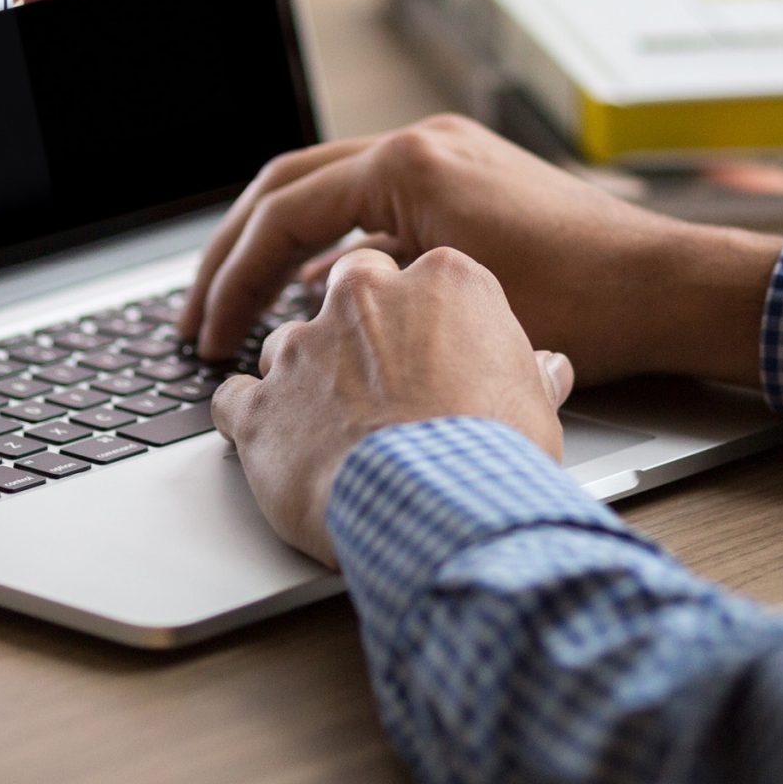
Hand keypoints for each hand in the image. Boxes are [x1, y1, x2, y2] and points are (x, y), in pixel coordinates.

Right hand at [183, 115, 781, 387]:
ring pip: (329, 193)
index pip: (284, 212)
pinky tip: (322, 305)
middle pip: (289, 187)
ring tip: (245, 313)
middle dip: (235, 254)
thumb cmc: (584, 306)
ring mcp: (448, 156)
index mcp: (411, 163)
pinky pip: (375, 207)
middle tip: (198, 317)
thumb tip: (303, 315)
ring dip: (280, 250)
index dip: (233, 280)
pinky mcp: (469, 182)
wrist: (670, 289)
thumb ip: (367, 298)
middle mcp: (425, 144)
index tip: (209, 336)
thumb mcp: (454, 306)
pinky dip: (337, 250)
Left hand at [213, 246, 573, 563]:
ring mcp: (304, 347)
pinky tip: (274, 448)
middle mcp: (364, 297)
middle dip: (356, 330)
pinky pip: (234, 399)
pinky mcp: (260, 404)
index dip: (424, 322)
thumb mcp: (535, 406)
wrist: (437, 506)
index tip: (431, 354)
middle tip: (380, 383)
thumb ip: (529, 374)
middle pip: (348, 293)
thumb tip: (548, 370)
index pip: (421, 277)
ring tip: (333, 432)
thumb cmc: (494, 454)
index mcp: (441, 281)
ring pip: (288, 345)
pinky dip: (249, 420)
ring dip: (304, 380)